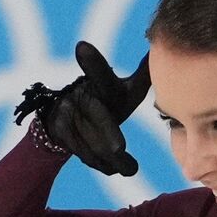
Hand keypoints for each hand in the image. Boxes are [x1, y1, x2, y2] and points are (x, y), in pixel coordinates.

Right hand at [13, 41, 150, 175]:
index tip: (81, 47)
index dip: (91, 61)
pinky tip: (115, 169)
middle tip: (120, 151)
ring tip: (130, 169)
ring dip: (113, 161)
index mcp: (101, 82)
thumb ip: (142, 77)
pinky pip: (83, 153)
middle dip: (109, 136)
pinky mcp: (59, 131)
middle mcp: (80, 94)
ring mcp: (66, 112)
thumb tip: (157, 56)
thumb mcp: (125, 91)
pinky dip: (102, 164)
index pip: (99, 72)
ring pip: (92, 142)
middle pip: (99, 119)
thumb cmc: (108, 102)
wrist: (67, 116)